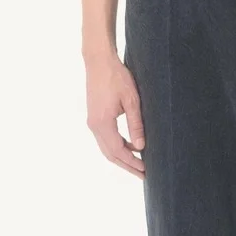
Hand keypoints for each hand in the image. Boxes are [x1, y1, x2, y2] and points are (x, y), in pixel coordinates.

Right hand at [85, 52, 145, 179]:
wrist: (99, 61)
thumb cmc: (117, 77)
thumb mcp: (131, 100)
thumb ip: (136, 124)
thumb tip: (140, 147)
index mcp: (102, 123)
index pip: (118, 151)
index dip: (131, 162)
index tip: (144, 170)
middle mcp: (94, 126)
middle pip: (110, 154)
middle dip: (126, 165)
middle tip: (142, 174)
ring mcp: (92, 121)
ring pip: (106, 147)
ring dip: (121, 156)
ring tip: (137, 162)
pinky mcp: (93, 116)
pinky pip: (104, 138)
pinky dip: (116, 145)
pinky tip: (128, 145)